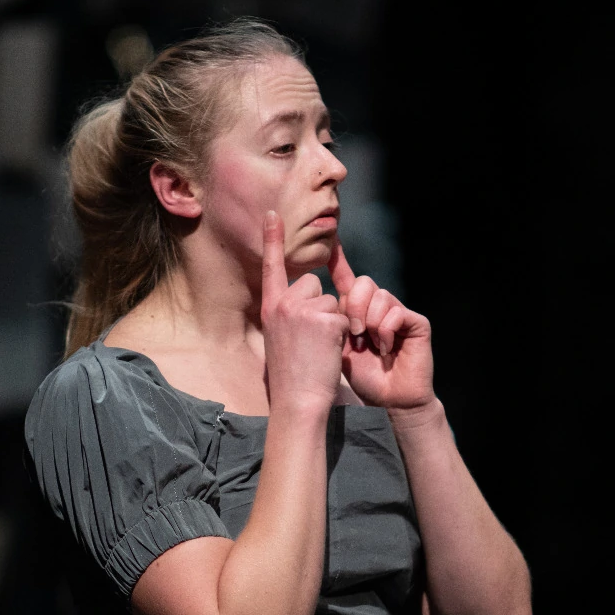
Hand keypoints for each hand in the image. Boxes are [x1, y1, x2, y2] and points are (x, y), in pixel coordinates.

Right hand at [262, 211, 350, 413]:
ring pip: (332, 301)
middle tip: (312, 339)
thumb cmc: (291, 378)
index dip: (273, 239)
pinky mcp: (324, 318)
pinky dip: (344, 334)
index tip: (273, 213)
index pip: (272, 267)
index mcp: (270, 308)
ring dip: (334, 322)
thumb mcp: (278, 339)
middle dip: (321, 307)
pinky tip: (329, 350)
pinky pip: (344, 316)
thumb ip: (287, 316)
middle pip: (314, 285)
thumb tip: (301, 305)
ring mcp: (303, 309)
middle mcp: (283, 304)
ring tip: (319, 348)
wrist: (298, 400)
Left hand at [329, 240, 434, 411]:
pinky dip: (386, 331)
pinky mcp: (416, 322)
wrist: (390, 400)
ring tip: (371, 344)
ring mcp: (399, 313)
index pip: (348, 279)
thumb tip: (322, 299)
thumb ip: (332, 323)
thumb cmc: (364, 378)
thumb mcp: (339, 348)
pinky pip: (395, 311)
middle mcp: (380, 307)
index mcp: (359, 311)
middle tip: (354, 332)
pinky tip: (386, 349)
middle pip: (363, 283)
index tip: (330, 242)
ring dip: (370, 321)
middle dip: (354, 306)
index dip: (339, 260)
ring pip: (379, 295)